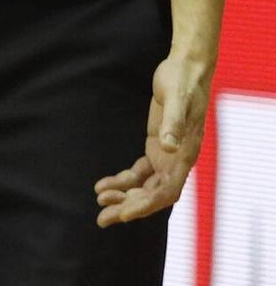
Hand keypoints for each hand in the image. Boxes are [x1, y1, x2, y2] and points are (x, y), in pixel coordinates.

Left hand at [93, 53, 209, 227]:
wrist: (185, 68)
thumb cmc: (182, 81)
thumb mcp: (177, 99)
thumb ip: (174, 123)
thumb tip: (168, 147)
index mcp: (185, 156)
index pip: (166, 193)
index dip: (146, 205)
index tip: (123, 214)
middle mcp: (177, 162)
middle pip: (152, 196)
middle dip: (128, 207)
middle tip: (102, 218)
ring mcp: (166, 157)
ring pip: (144, 188)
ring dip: (123, 197)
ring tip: (99, 202)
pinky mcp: (155, 148)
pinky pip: (139, 173)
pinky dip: (122, 181)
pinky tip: (103, 185)